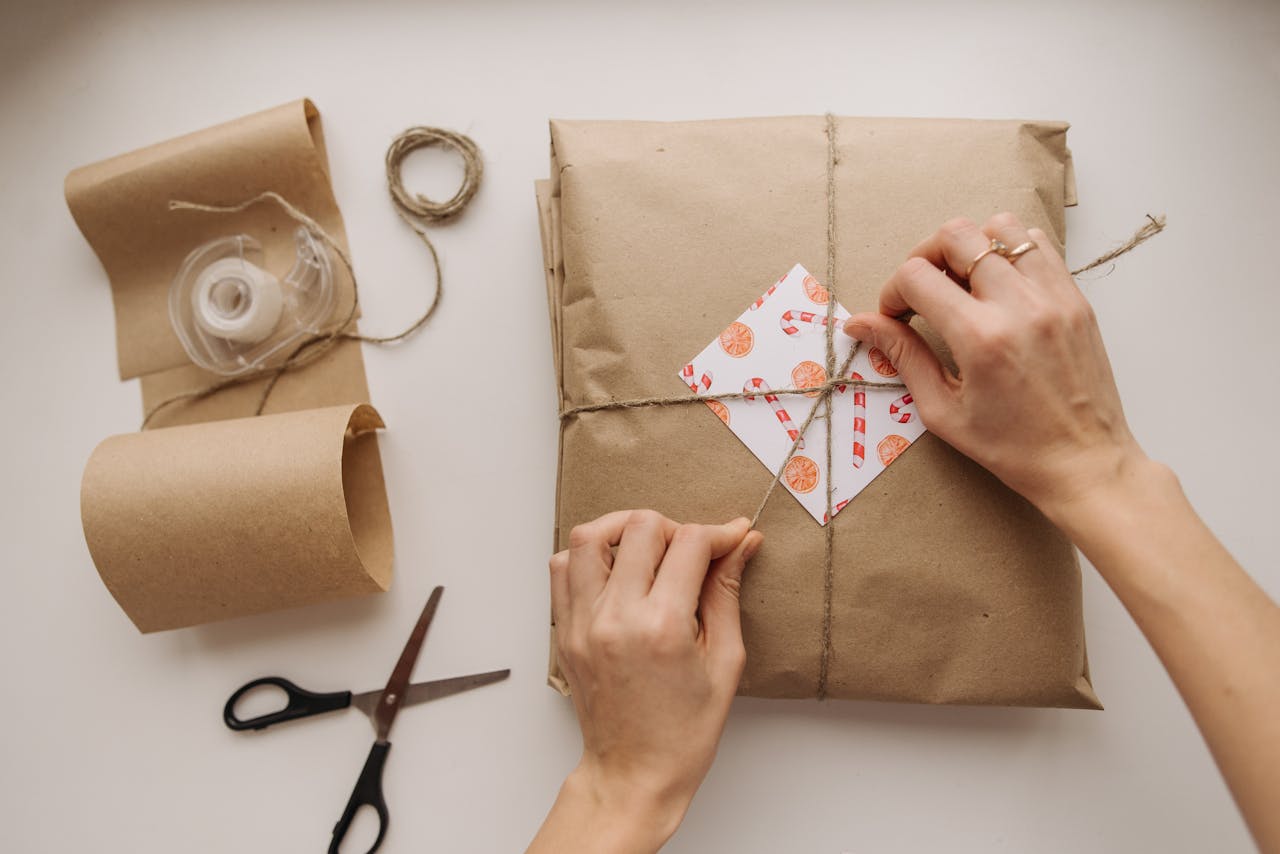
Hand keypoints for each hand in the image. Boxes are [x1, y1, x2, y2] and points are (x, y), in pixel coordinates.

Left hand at [530, 510, 761, 852]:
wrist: (634, 773)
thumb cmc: (684, 732)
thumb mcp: (724, 661)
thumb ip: (727, 594)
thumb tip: (741, 545)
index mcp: (662, 627)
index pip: (690, 544)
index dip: (720, 533)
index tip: (734, 537)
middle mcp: (616, 618)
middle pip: (640, 527)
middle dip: (676, 528)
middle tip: (692, 552)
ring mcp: (582, 623)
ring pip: (590, 536)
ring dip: (624, 529)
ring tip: (649, 550)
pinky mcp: (564, 630)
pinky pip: (563, 567)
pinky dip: (590, 555)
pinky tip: (617, 571)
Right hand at [844, 213, 1145, 519]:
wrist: (1084, 462)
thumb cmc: (1011, 448)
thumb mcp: (943, 411)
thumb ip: (903, 357)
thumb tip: (860, 324)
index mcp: (980, 339)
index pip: (918, 277)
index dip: (893, 292)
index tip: (896, 317)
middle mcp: (1019, 306)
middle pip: (957, 235)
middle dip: (926, 257)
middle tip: (922, 291)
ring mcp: (1054, 297)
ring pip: (1001, 227)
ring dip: (971, 246)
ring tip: (963, 283)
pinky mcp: (1075, 298)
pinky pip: (1038, 245)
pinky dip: (1010, 252)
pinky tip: (999, 286)